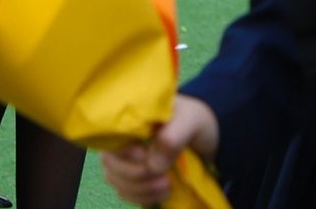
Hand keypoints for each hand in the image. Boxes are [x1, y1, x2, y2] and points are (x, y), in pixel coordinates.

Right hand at [101, 95, 220, 205]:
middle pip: (109, 162)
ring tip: (166, 186)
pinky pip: (124, 192)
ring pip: (114, 180)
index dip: (123, 151)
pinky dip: (141, 197)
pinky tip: (161, 193)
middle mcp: (122, 139)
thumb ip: (173, 137)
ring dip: (139, 189)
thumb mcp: (190, 121)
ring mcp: (125, 160)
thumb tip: (152, 165)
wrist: (206, 138)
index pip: (110, 136)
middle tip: (163, 177)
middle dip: (135, 174)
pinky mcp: (133, 178)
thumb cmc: (195, 122)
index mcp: (132, 118)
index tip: (145, 156)